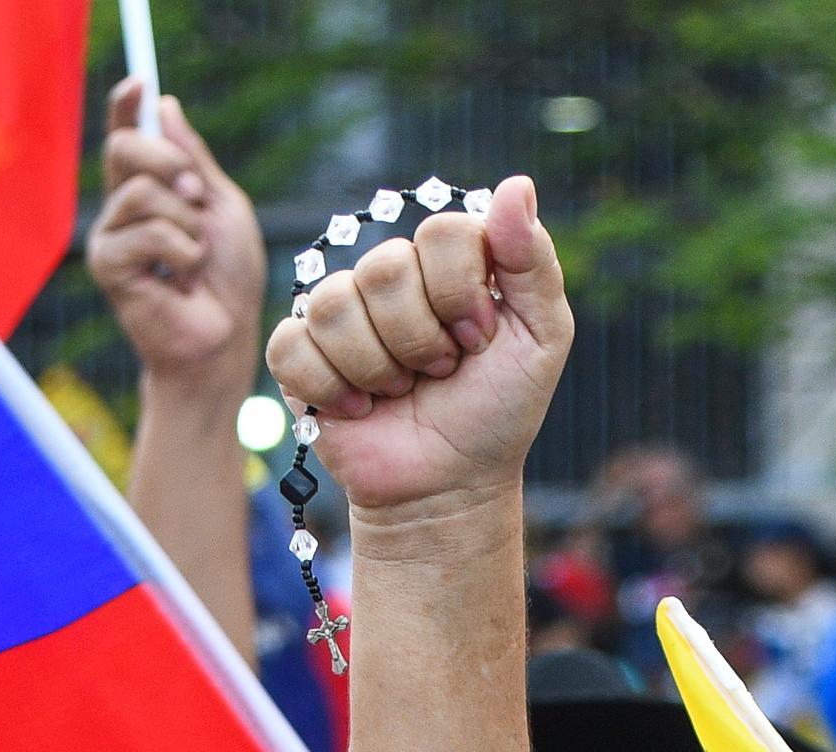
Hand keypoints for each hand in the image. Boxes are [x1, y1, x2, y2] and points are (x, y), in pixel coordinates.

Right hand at [92, 82, 263, 393]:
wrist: (227, 335)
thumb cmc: (230, 278)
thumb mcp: (223, 206)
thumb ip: (194, 160)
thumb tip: (165, 105)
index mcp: (151, 187)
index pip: (128, 135)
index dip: (127, 107)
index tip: (139, 82)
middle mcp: (123, 206)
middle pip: (124, 148)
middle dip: (167, 160)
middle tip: (196, 192)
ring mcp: (111, 234)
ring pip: (141, 192)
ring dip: (186, 222)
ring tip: (197, 257)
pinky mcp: (108, 265)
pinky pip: (146, 232)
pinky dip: (181, 252)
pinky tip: (184, 281)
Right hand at [265, 180, 572, 529]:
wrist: (451, 484)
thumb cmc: (498, 411)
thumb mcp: (542, 337)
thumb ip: (532, 261)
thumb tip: (518, 184)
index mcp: (446, 261)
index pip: (442, 232)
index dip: (461, 293)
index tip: (480, 339)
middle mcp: (390, 276)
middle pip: (385, 268)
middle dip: (423, 339)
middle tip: (441, 372)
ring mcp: (339, 312)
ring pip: (336, 306)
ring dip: (381, 369)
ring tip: (402, 391)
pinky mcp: (299, 355)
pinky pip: (294, 345)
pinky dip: (334, 388)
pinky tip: (360, 407)